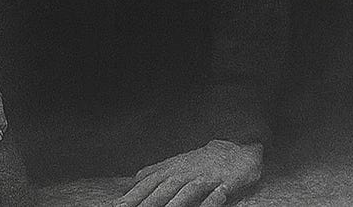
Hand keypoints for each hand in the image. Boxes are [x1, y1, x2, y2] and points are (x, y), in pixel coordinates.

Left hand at [118, 140, 262, 206]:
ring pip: (187, 191)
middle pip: (163, 188)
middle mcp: (185, 173)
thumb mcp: (175, 165)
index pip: (148, 183)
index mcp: (171, 170)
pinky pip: (217, 194)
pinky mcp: (226, 182)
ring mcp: (205, 177)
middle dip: (146, 201)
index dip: (133, 195)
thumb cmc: (201, 162)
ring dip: (174, 203)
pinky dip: (210, 202)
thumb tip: (131, 182)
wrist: (236, 151)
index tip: (116, 206)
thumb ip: (154, 173)